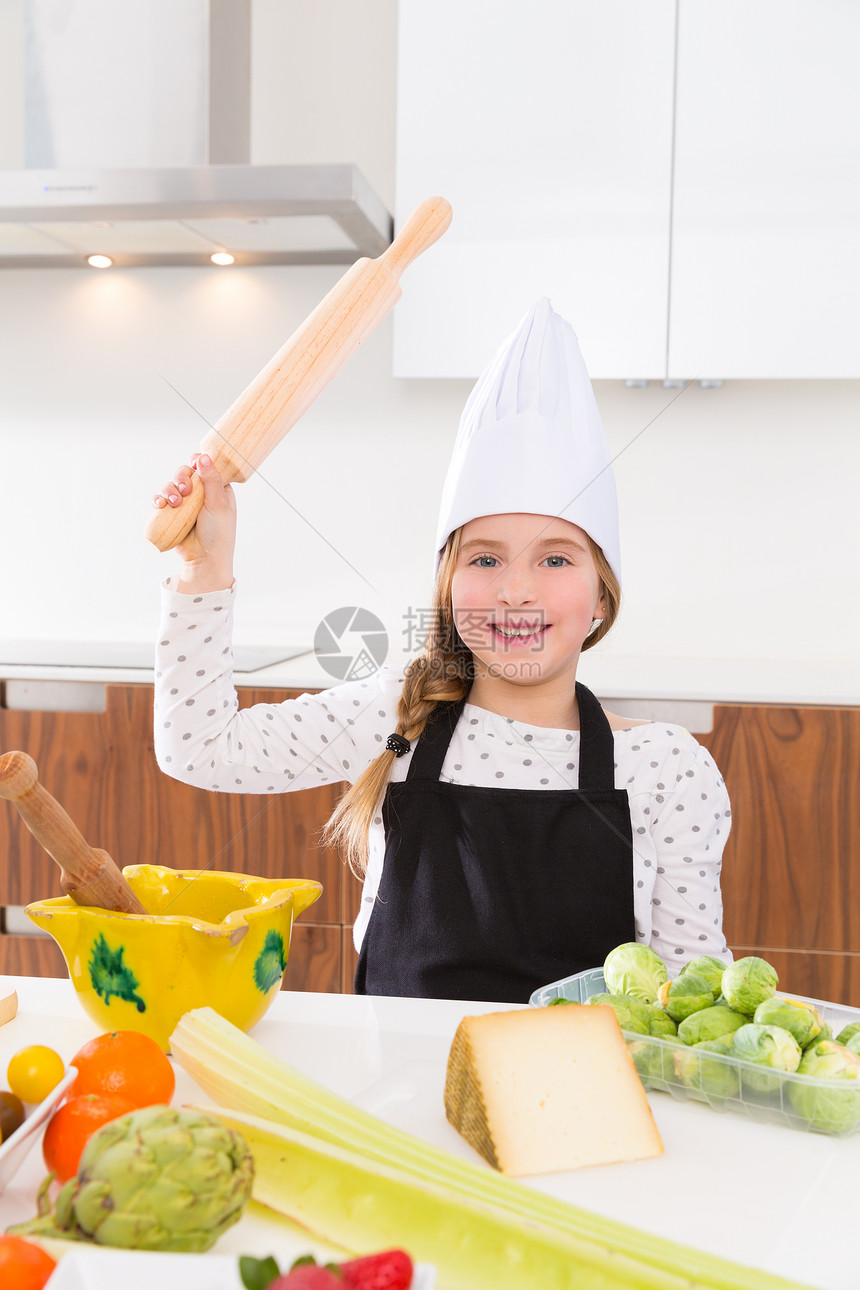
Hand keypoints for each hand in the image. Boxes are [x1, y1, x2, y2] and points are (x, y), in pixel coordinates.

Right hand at [152, 454, 236, 592]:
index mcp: (217, 489)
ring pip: (171, 485)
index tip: (193, 463)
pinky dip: (158, 499)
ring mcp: (186, 504)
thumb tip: (204, 456)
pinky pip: (161, 500)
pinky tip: (160, 504)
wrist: (204, 559)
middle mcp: (201, 494)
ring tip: (173, 502)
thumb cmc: (218, 533)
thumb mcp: (218, 504)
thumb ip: (211, 480)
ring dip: (169, 489)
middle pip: (185, 473)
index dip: (198, 462)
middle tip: (185, 490)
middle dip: (181, 477)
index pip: (205, 467)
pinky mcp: (172, 514)